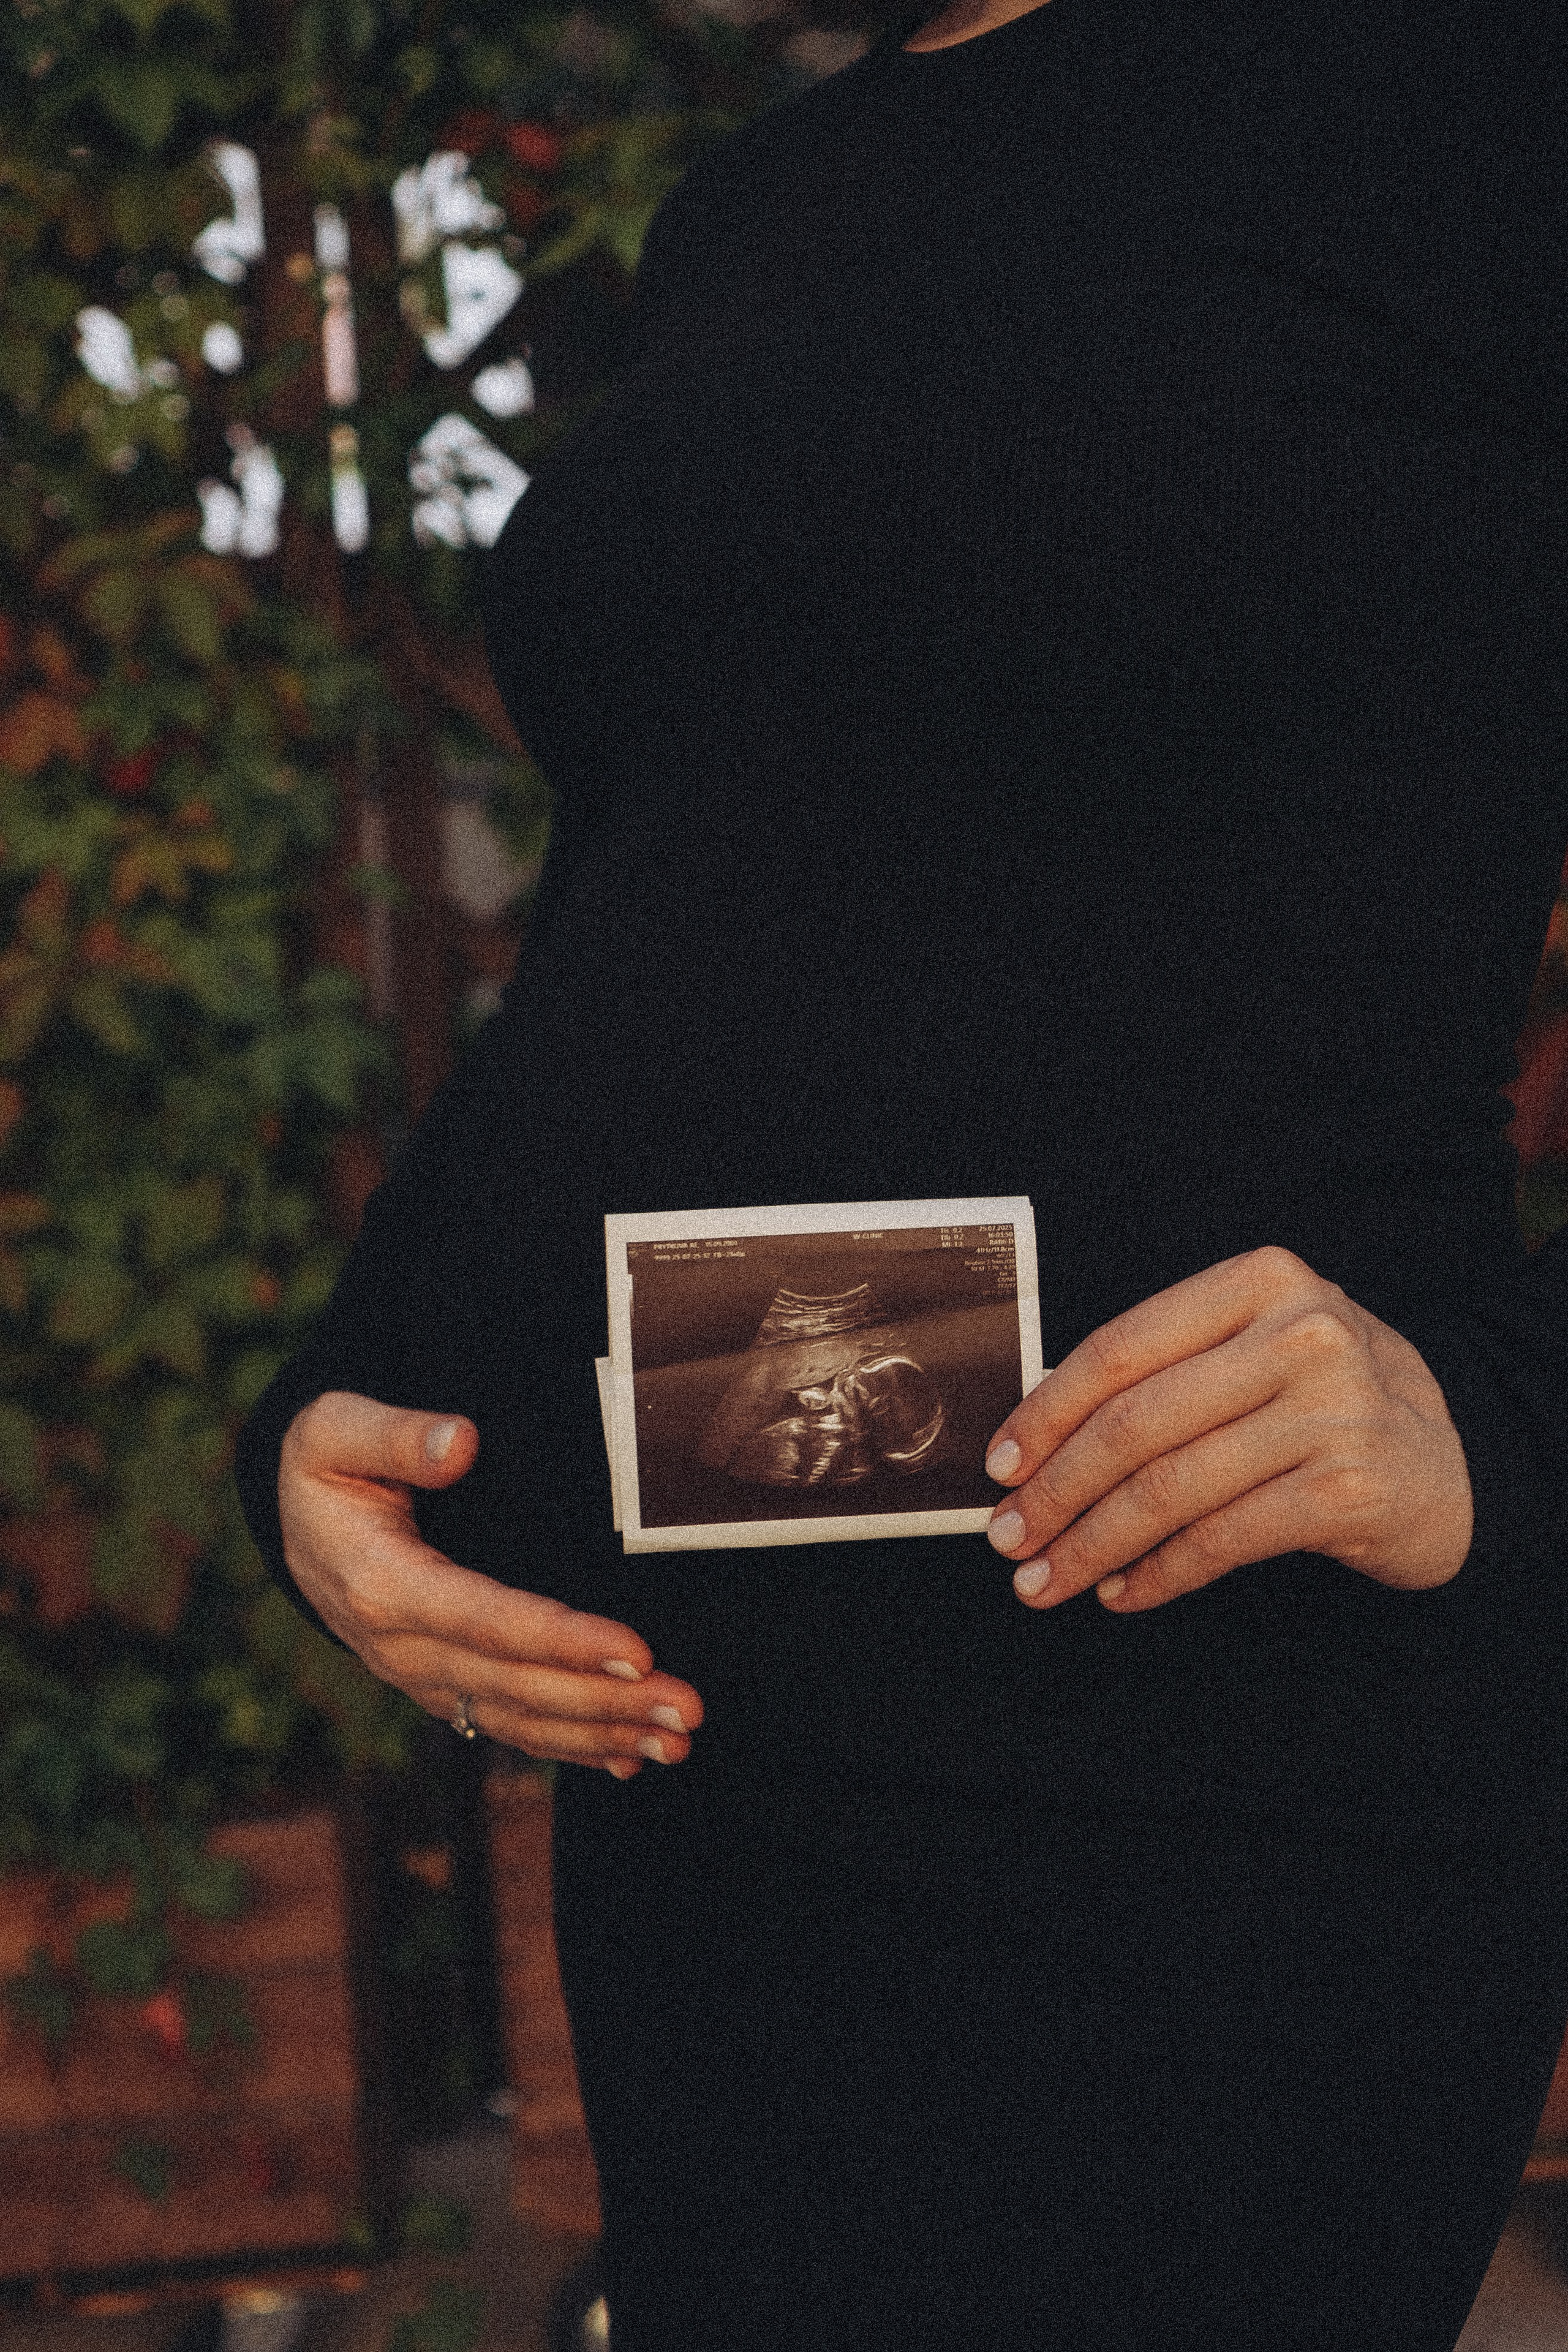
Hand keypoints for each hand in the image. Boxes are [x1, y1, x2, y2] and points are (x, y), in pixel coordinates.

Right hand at [278, 1390, 702, 1775]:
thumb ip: (395, 1435)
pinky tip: (630, 1760)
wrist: (291, 1521)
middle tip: (686, 1709)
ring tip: (677, 1743)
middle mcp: (401, 1648)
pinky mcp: (441, 1686)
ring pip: (519, 1719)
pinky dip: (570, 1747)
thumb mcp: (333, 1430)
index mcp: (381, 1586)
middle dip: (606, 1702)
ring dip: (602, 1734)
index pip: (485, 1621)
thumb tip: (461, 1442)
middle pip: (516, 1684)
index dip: (562, 1640)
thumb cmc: (326, 1463)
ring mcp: (422, 1676)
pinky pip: (508, 1726)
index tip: (636, 1651)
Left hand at [983, 1247, 1473, 1613]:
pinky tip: (1123, 1592)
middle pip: (1136, 1424)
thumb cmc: (1325, 1401)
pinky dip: (1158, 1574)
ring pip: (1169, 1489)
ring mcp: (1331, 1411)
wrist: (1456, 1460)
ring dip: (1092, 1545)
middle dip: (1056, 1491)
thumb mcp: (1257, 1349)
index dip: (1046, 1413)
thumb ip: (1166, 1371)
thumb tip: (1035, 1440)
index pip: (1121, 1349)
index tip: (999, 1466)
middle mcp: (1302, 1335)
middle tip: (1009, 1539)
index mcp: (1261, 1281)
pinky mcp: (1348, 1489)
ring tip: (1046, 1579)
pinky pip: (1220, 1540)